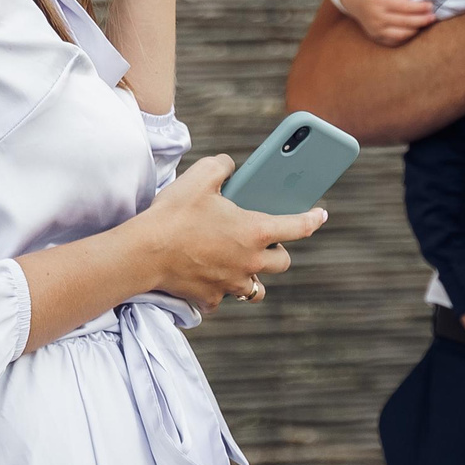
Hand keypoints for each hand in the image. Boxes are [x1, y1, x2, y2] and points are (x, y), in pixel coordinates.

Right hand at [127, 154, 326, 313]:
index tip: (321, 215)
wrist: (144, 253)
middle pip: (282, 262)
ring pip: (256, 287)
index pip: (298, 226)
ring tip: (241, 263)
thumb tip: (229, 166)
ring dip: (253, 275)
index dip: (313, 218)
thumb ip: (223, 166)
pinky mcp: (211, 298)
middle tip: (265, 240)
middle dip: (278, 251)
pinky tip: (208, 278)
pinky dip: (220, 289)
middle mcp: (250, 261)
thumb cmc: (174, 214)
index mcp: (255, 231)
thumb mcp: (199, 176)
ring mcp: (232, 284)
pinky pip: (224, 297)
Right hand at [340, 0, 435, 46]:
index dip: (419, 7)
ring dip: (416, 29)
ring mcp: (376, 29)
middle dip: (421, 19)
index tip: (430, 5)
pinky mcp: (376, 37)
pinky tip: (414, 29)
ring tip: (426, 22)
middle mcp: (376, 17)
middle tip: (433, 16)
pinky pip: (395, 41)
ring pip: (401, 33)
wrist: (355, 0)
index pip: (403, 6)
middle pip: (404, 21)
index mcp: (378, 1)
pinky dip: (407, 37)